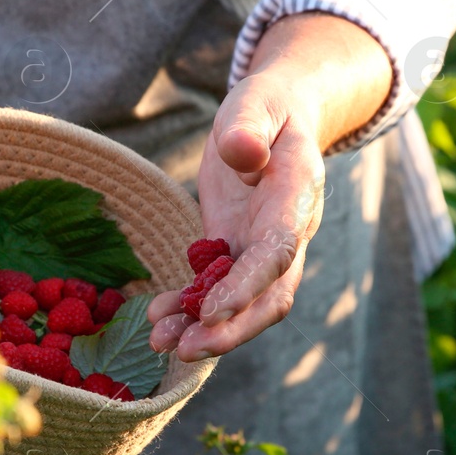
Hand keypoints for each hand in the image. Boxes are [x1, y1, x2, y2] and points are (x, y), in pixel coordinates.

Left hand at [146, 76, 326, 360]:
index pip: (277, 253)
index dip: (246, 288)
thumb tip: (243, 156)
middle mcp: (287, 233)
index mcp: (297, 197)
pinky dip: (191, 309)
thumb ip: (248, 128)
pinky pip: (218, 291)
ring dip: (207, 330)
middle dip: (231, 330)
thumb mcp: (255, 103)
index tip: (211, 313)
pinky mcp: (237, 253)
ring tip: (159, 343)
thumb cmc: (266, 107)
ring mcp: (263, 249)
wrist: (276, 117)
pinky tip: (158, 319)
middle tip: (185, 350)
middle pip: (270, 297)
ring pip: (245, 305)